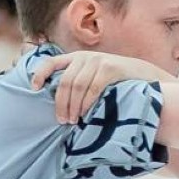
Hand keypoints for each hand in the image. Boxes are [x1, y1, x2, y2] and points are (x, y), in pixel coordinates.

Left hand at [31, 50, 164, 122]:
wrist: (145, 76)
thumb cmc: (117, 83)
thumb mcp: (95, 77)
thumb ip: (80, 82)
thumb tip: (61, 103)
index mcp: (77, 58)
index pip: (51, 62)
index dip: (40, 74)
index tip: (33, 88)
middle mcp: (85, 57)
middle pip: (64, 81)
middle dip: (61, 103)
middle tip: (62, 121)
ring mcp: (98, 61)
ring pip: (77, 86)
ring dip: (73, 106)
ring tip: (73, 121)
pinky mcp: (110, 68)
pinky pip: (93, 88)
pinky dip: (87, 103)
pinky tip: (85, 115)